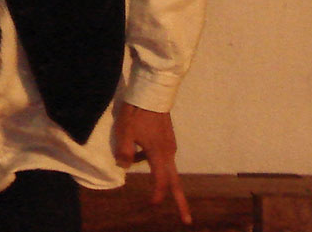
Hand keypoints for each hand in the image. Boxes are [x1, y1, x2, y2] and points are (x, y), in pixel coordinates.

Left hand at [112, 103, 191, 224]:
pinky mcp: (167, 139)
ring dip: (155, 173)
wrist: (152, 93)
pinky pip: (160, 156)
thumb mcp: (125, 132)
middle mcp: (169, 152)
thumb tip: (124, 166)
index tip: (152, 204)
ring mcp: (170, 145)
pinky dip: (150, 159)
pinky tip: (137, 148)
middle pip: (175, 181)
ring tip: (132, 153)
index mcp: (159, 154)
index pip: (162, 181)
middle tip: (187, 221)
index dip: (158, 194)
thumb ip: (124, 152)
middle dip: (180, 202)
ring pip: (164, 167)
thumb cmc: (137, 113)